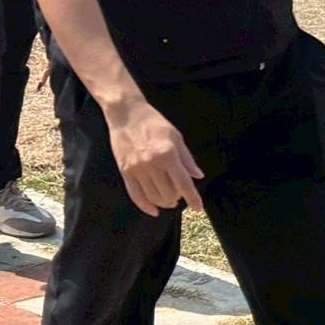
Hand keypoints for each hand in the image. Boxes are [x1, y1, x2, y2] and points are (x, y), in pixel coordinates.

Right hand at [104, 98, 204, 215]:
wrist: (126, 114)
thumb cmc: (154, 122)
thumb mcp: (176, 136)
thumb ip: (187, 159)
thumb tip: (198, 176)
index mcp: (168, 153)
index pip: (183, 182)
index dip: (193, 198)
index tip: (199, 208)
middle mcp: (152, 164)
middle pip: (168, 193)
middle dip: (178, 198)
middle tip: (181, 194)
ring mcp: (137, 170)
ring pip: (153, 197)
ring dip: (164, 202)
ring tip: (170, 200)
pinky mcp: (125, 173)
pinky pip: (136, 196)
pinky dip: (146, 206)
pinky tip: (154, 210)